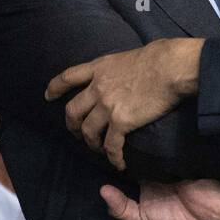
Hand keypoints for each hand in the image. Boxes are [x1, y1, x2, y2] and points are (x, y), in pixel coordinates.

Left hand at [45, 38, 204, 170]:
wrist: (170, 67)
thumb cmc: (159, 57)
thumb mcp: (128, 56)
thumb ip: (119, 68)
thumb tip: (126, 74)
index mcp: (99, 68)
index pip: (68, 77)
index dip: (55, 88)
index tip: (48, 96)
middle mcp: (98, 88)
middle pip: (73, 111)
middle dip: (72, 126)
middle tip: (77, 134)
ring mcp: (107, 106)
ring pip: (88, 131)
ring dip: (92, 143)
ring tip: (99, 149)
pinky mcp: (121, 122)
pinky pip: (111, 145)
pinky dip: (113, 157)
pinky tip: (119, 163)